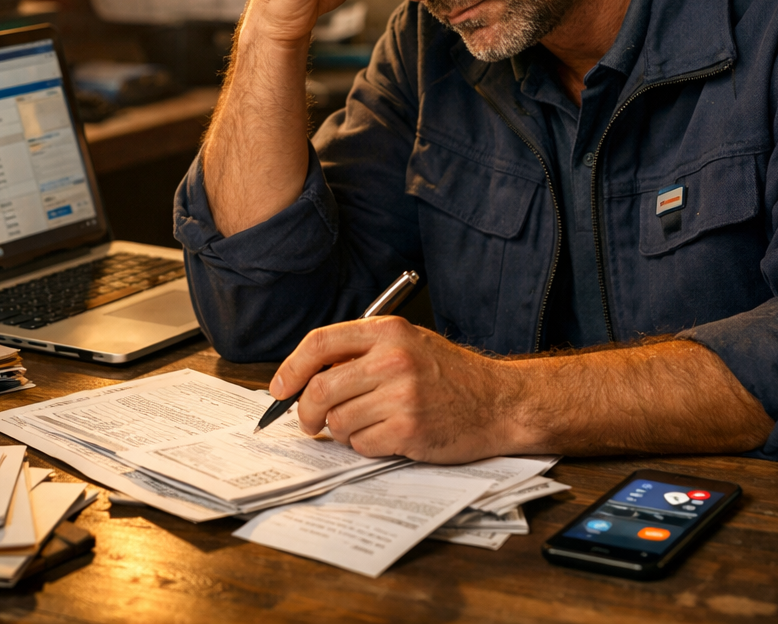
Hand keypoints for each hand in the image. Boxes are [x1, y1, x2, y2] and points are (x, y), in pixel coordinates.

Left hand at [269, 317, 523, 463]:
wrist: (498, 402)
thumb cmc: (451, 374)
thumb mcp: (407, 343)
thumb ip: (362, 352)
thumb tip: (308, 375)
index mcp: (387, 331)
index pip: (320, 343)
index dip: (291, 368)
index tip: (279, 387)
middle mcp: (392, 359)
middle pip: (320, 389)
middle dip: (306, 412)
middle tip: (309, 422)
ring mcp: (401, 394)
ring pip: (337, 422)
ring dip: (342, 431)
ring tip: (366, 424)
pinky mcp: (409, 428)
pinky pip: (361, 444)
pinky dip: (366, 445)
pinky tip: (387, 435)